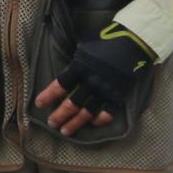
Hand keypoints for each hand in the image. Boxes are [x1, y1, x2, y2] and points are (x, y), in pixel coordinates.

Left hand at [35, 24, 157, 134]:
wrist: (133, 42)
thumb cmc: (105, 41)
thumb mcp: (84, 46)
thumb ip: (74, 61)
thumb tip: (62, 70)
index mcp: (80, 67)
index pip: (60, 85)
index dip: (49, 95)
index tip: (39, 104)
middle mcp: (91, 81)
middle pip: (72, 103)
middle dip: (60, 115)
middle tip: (51, 124)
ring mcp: (105, 89)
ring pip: (87, 112)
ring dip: (75, 123)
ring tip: (66, 131)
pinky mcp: (118, 94)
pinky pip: (108, 112)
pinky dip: (100, 120)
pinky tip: (92, 124)